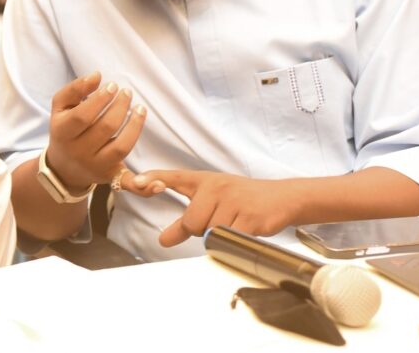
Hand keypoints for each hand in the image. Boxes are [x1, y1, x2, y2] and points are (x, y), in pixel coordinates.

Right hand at [44, 73, 147, 192]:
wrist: (63, 167)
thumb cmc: (65, 129)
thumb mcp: (61, 107)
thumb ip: (75, 89)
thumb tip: (97, 76)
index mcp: (63, 133)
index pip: (83, 116)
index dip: (100, 99)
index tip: (112, 85)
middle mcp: (79, 152)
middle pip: (105, 128)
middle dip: (120, 107)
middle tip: (127, 92)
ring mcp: (96, 167)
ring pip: (120, 147)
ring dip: (135, 125)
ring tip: (139, 107)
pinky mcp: (111, 178)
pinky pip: (128, 184)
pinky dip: (145, 187)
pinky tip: (160, 183)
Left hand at [131, 170, 302, 246]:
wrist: (282, 198)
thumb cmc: (242, 199)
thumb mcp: (212, 202)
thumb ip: (186, 220)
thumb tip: (162, 240)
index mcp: (205, 181)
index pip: (175, 177)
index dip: (154, 178)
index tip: (136, 182)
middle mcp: (216, 187)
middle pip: (192, 222)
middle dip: (202, 230)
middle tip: (219, 220)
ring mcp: (234, 200)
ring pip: (212, 232)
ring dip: (221, 235)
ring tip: (234, 222)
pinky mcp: (250, 217)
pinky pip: (231, 238)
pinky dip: (236, 240)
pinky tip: (246, 228)